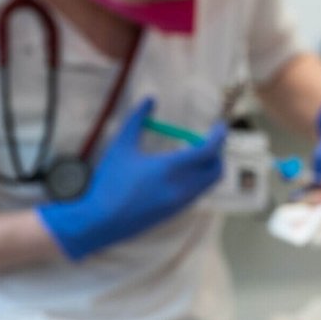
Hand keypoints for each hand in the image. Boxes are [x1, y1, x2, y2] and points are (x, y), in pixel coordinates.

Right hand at [37, 97, 224, 259]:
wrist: (101, 221)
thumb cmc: (110, 182)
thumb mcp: (121, 147)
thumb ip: (136, 119)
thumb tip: (150, 98)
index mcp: (170, 168)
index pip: (208, 151)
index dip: (218, 136)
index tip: (219, 126)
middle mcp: (183, 187)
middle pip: (216, 168)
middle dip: (218, 152)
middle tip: (208, 139)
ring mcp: (182, 201)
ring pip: (210, 182)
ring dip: (210, 166)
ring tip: (196, 152)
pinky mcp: (178, 212)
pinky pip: (199, 192)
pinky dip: (200, 178)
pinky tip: (185, 171)